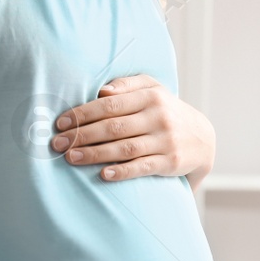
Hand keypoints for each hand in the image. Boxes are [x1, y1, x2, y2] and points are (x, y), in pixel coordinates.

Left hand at [52, 75, 214, 184]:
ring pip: (124, 148)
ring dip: (94, 154)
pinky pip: (142, 167)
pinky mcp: (170, 162)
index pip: (109, 105)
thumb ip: (127, 85)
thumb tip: (101, 91)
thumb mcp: (153, 89)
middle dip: (82, 135)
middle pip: (113, 127)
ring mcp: (165, 140)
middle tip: (57, 144)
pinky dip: (122, 171)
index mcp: (150, 96)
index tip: (60, 122)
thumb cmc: (167, 111)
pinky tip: (103, 175)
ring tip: (71, 158)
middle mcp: (158, 117)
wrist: (202, 139)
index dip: (82, 114)